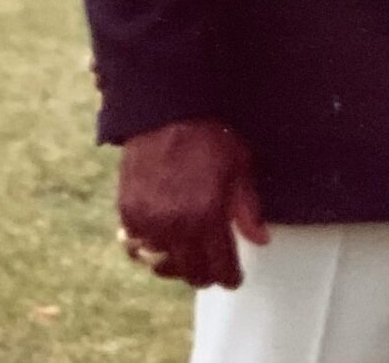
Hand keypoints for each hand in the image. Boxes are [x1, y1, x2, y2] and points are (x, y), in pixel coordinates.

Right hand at [115, 119, 269, 289]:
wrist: (165, 111)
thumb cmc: (208, 135)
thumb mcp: (239, 166)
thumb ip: (248, 208)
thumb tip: (260, 240)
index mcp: (208, 216)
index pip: (220, 269)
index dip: (230, 277)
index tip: (233, 277)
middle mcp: (177, 225)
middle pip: (192, 274)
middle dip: (206, 274)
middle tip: (212, 265)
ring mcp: (149, 221)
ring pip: (162, 264)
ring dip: (175, 262)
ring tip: (185, 252)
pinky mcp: (128, 212)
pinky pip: (138, 245)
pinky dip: (149, 244)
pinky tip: (161, 233)